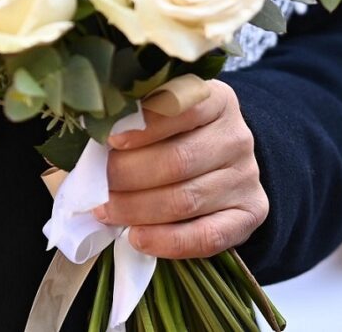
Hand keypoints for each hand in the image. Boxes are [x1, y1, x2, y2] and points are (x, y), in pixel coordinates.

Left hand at [96, 77, 268, 258]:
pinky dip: (168, 241)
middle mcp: (237, 136)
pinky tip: (138, 238)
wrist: (222, 167)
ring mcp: (247, 177)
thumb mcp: (164, 115)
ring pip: (187, 200)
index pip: (183, 108)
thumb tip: (90, 136)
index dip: (145, 126)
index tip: (111, 140)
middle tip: (97, 186)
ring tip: (106, 212)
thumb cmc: (179, 137)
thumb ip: (136, 120)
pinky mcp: (251, 214)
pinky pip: (208, 235)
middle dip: (129, 175)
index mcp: (218, 100)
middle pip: (179, 160)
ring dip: (138, 210)